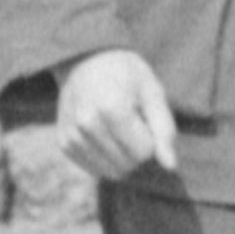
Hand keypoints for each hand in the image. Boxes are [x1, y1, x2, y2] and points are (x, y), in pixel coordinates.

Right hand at [56, 49, 179, 181]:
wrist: (86, 61)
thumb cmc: (127, 76)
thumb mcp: (153, 93)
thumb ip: (164, 130)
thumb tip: (170, 167)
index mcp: (111, 108)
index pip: (145, 152)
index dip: (152, 138)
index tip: (143, 116)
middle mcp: (86, 124)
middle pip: (128, 164)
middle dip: (137, 150)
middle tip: (131, 122)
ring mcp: (72, 135)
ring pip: (111, 172)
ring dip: (121, 156)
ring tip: (116, 128)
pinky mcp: (64, 144)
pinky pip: (95, 170)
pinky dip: (106, 159)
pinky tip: (104, 136)